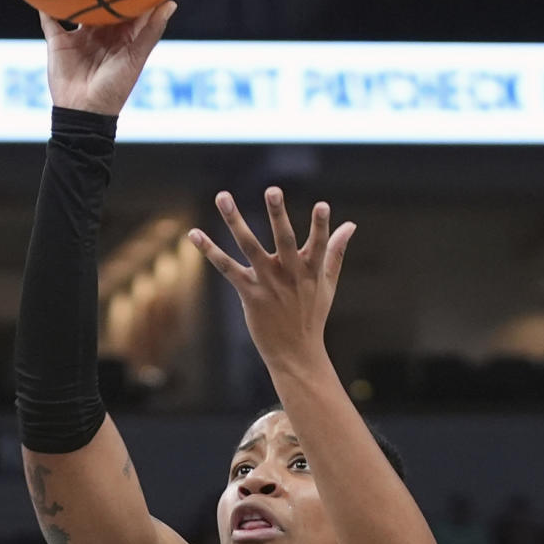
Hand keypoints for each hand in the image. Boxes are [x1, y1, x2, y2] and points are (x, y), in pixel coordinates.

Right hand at [40, 1, 175, 115]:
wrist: (84, 111)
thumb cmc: (115, 88)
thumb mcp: (136, 57)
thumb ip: (151, 31)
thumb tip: (172, 3)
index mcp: (122, 36)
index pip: (130, 7)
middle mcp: (101, 32)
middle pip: (102, 3)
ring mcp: (79, 36)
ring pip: (77, 6)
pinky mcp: (58, 41)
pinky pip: (50, 18)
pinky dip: (45, 4)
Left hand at [189, 187, 355, 368]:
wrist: (295, 353)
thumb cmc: (312, 314)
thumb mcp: (328, 283)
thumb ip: (336, 252)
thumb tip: (350, 225)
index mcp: (311, 270)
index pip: (319, 243)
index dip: (321, 225)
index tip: (323, 206)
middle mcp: (290, 274)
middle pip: (284, 240)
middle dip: (278, 215)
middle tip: (273, 190)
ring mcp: (268, 283)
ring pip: (250, 247)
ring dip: (235, 221)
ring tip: (223, 196)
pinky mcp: (249, 294)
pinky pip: (226, 268)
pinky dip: (210, 250)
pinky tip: (194, 233)